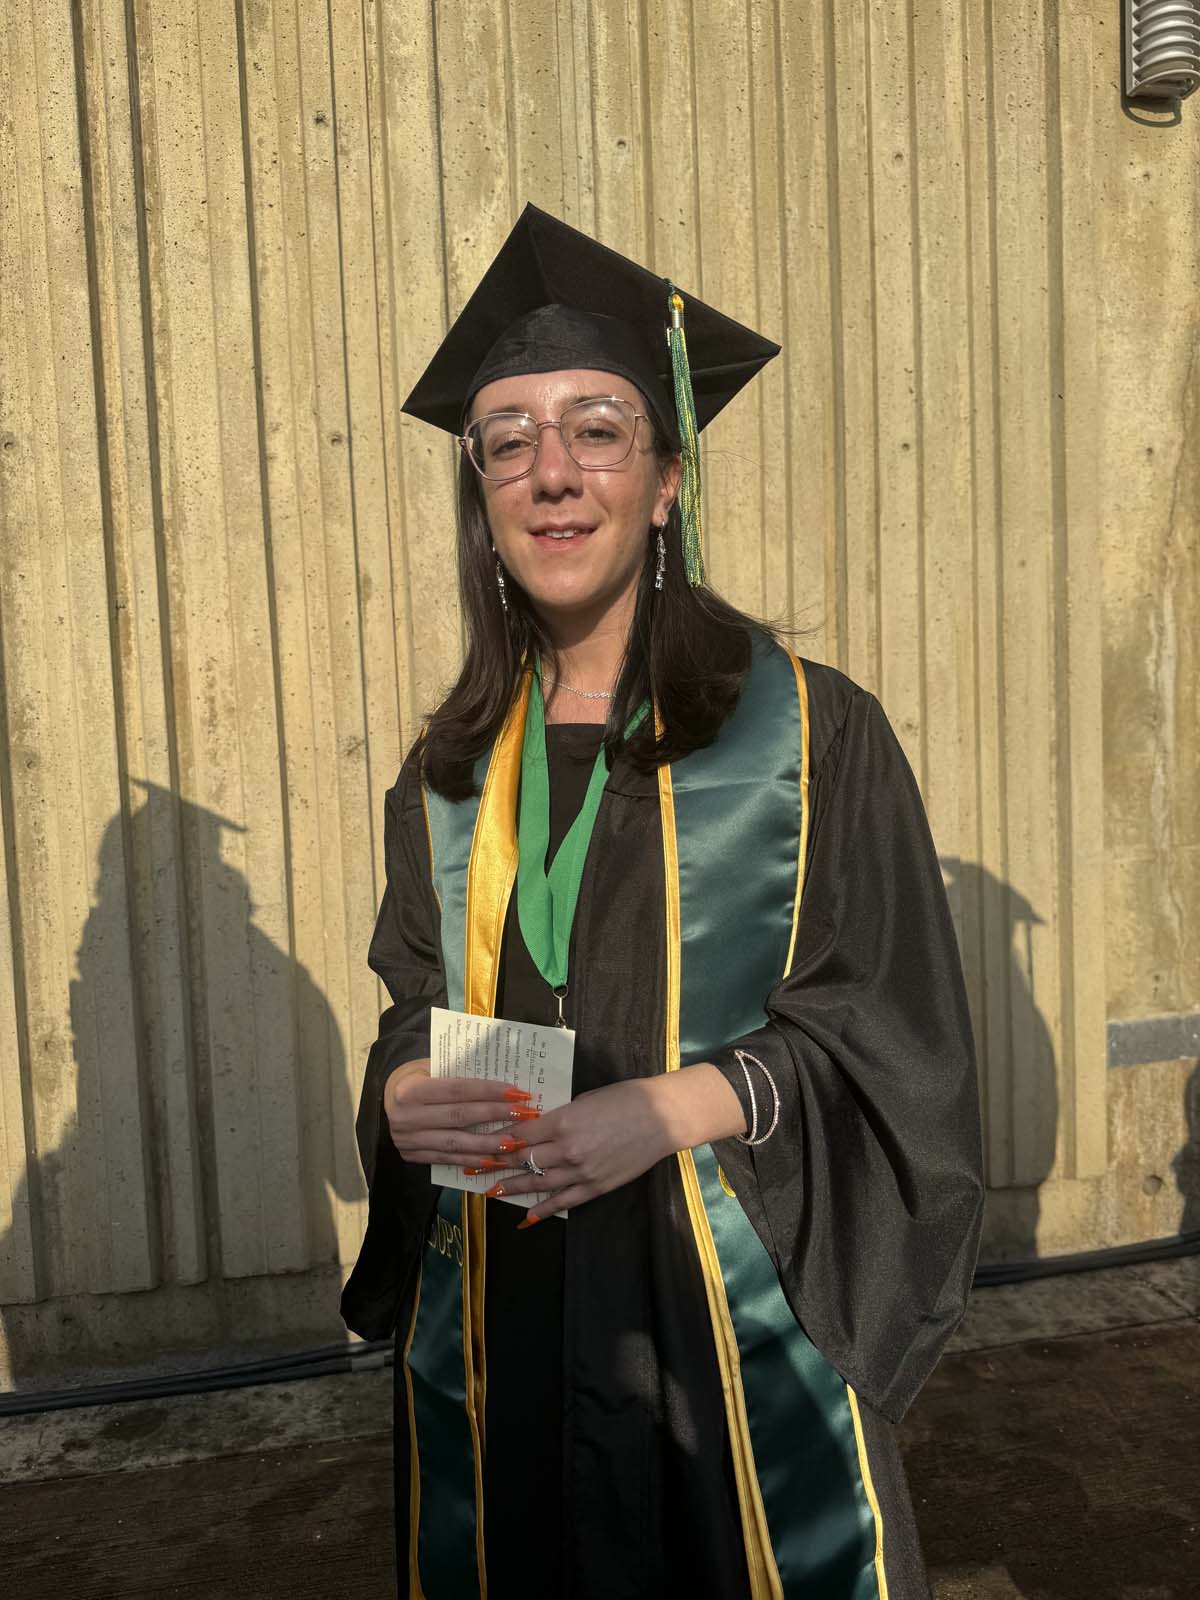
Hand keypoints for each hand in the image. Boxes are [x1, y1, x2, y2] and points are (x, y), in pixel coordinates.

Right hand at [382, 1059, 536, 1164]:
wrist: (385, 1095)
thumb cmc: (417, 1075)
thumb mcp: (431, 1065)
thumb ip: (458, 1072)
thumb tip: (501, 1078)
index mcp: (410, 1089)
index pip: (458, 1090)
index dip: (490, 1092)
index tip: (518, 1093)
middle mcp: (406, 1117)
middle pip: (460, 1117)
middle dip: (496, 1116)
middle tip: (525, 1115)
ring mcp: (407, 1140)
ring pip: (455, 1143)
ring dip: (489, 1145)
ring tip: (515, 1142)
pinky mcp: (411, 1156)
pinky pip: (447, 1159)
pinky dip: (471, 1161)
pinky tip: (493, 1160)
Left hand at [486, 1064, 745, 1222]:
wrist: (662, 1117)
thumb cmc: (624, 1098)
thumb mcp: (585, 1099)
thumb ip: (559, 1116)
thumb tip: (537, 1125)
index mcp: (563, 1121)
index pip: (521, 1134)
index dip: (499, 1139)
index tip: (482, 1142)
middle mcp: (568, 1149)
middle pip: (524, 1160)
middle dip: (497, 1164)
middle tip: (475, 1168)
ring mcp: (582, 1171)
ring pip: (539, 1184)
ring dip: (513, 1188)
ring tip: (492, 1192)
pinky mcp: (597, 1187)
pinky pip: (565, 1202)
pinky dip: (544, 1210)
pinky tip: (528, 1217)